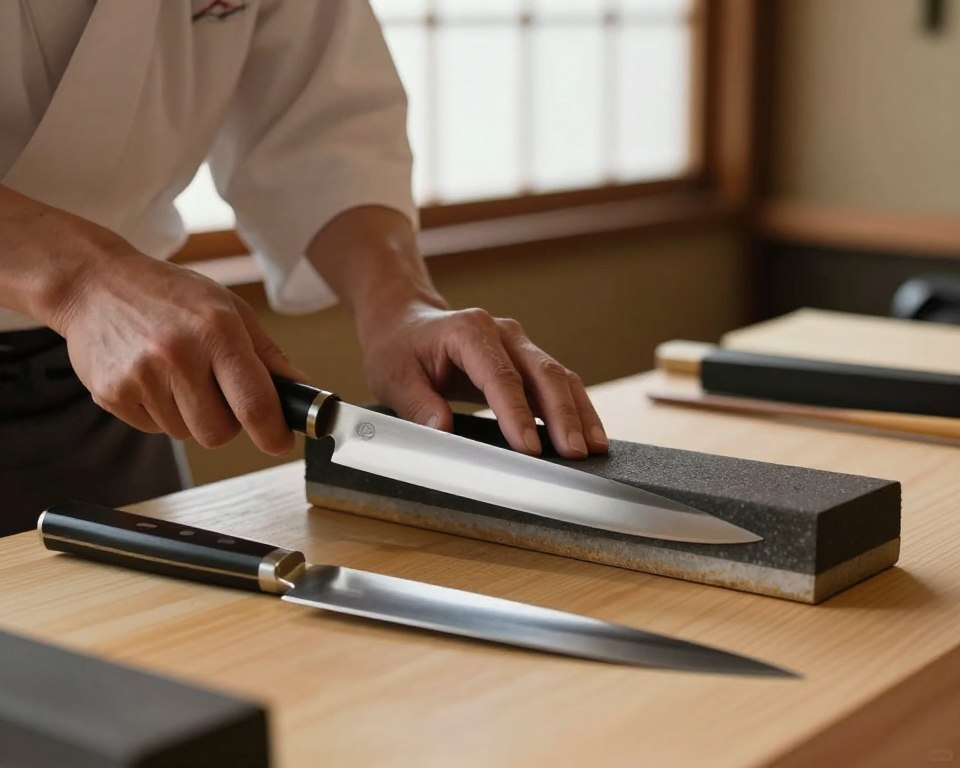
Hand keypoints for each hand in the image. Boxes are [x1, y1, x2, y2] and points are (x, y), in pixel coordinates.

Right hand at [56, 254, 305, 454]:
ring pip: (186, 434)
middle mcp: (178, 354)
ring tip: (177, 375)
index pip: (255, 403)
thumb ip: (268, 355)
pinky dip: (161, 412)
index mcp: (216, 330)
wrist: (95, 283)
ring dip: (191, 416)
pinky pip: (154, 429)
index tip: (280, 442)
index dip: (273, 433)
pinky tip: (152, 377)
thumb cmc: (170, 295)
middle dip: (227, 422)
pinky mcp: (111, 393)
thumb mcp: (229, 309)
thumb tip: (302, 392)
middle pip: (219, 433)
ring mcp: (140, 376)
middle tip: (217, 392)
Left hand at [359, 301, 608, 459]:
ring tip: (594, 448)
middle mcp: (502, 332)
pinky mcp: (526, 359)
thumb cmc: (398, 349)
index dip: (517, 413)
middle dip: (562, 414)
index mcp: (468, 331)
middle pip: (542, 372)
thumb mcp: (393, 376)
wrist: (405, 322)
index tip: (528, 449)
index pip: (500, 376)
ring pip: (559, 376)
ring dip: (578, 412)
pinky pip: (557, 382)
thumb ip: (418, 404)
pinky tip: (589, 435)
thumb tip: (443, 431)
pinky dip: (575, 408)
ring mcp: (519, 344)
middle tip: (575, 452)